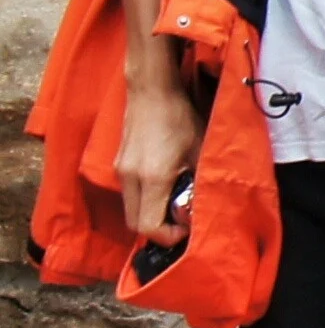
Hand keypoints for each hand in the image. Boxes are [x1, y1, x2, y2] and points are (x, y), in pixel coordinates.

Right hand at [118, 79, 201, 241]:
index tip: (187, 227)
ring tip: (176, 202)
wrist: (151, 91)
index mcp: (153, 178)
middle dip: (159, 229)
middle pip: (135, 224)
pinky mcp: (119, 164)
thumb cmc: (180, 118)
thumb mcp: (200, 151)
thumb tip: (203, 206)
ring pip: (131, 210)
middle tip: (182, 220)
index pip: (149, 226)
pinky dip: (145, 201)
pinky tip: (165, 187)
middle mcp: (130, 178)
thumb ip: (200, 181)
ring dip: (151, 214)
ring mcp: (120, 171)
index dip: (169, 236)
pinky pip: (129, 195)